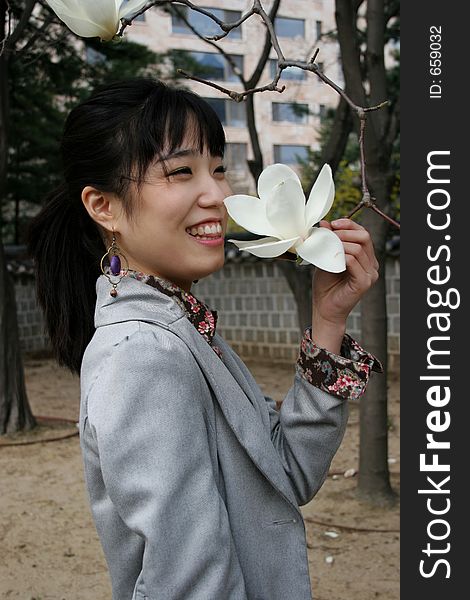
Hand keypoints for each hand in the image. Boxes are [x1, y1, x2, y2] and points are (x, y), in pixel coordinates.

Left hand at [311, 218, 378, 351]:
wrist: (324, 308)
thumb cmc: (326, 286)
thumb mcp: (326, 258)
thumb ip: (327, 242)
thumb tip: (324, 223)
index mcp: (365, 258)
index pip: (362, 233)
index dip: (348, 225)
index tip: (332, 223)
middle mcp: (371, 265)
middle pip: (364, 237)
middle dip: (345, 232)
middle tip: (328, 234)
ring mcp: (370, 274)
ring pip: (359, 248)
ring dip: (340, 244)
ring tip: (326, 246)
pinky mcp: (364, 283)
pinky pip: (354, 262)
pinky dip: (341, 256)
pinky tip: (330, 258)